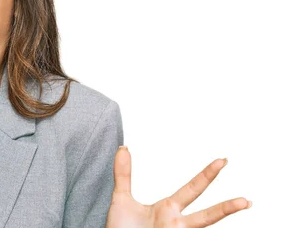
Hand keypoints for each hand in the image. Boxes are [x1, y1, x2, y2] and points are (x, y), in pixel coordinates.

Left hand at [106, 147, 250, 227]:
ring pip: (201, 227)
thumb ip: (123, 174)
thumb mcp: (121, 198)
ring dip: (218, 222)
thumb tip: (124, 148)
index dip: (207, 174)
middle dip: (227, 208)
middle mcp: (176, 224)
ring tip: (239, 214)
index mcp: (169, 209)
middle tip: (247, 201)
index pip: (193, 188)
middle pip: (208, 216)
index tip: (222, 161)